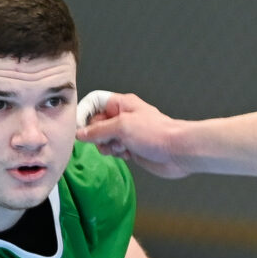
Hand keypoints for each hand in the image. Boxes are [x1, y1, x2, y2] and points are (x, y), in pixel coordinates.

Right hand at [79, 92, 194, 179]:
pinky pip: (113, 150)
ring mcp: (127, 133)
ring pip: (103, 139)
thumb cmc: (156, 133)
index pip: (94, 103)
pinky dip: (116, 154)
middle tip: (108, 140)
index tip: (78, 128)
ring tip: (121, 148)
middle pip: (96, 124)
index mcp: (121, 104)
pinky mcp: (131, 147)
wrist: (177, 151)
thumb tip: (80, 134)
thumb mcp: (122, 127)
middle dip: (98, 135)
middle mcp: (123, 117)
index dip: (84, 114)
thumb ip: (98, 130)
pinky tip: (128, 154)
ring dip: (108, 147)